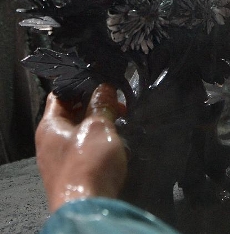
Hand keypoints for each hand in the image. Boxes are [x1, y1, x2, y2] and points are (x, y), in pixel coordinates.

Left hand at [36, 84, 126, 212]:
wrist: (89, 209)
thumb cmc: (88, 164)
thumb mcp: (99, 126)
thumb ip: (102, 104)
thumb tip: (105, 88)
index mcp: (49, 126)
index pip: (61, 94)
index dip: (80, 85)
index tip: (101, 80)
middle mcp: (51, 142)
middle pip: (72, 113)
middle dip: (96, 104)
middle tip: (117, 101)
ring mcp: (62, 159)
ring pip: (82, 131)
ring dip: (100, 123)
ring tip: (121, 119)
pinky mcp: (75, 173)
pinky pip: (86, 148)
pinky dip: (100, 140)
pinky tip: (116, 140)